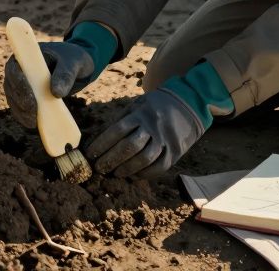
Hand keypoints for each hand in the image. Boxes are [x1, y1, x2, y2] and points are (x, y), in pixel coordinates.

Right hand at [4, 21, 118, 128]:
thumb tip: (56, 93)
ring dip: (21, 111)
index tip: (30, 96)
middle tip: (33, 112)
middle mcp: (19, 69)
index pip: (14, 68)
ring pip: (14, 99)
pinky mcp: (25, 97)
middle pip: (11, 86)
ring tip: (33, 122)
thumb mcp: (73, 64)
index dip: (18, 82)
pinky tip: (33, 124)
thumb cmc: (73, 60)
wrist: (76, 67)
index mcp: (26, 55)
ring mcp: (20, 84)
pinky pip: (20, 108)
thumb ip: (65, 75)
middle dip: (20, 101)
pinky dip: (25, 116)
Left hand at [87, 88, 206, 177]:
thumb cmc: (154, 107)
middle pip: (129, 147)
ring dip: (126, 169)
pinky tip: (133, 175)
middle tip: (99, 168)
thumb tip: (99, 140)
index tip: (90, 154)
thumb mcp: (137, 105)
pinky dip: (144, 173)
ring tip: (114, 173)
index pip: (117, 130)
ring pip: (144, 159)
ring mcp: (165, 139)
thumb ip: (121, 121)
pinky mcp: (175, 151)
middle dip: (111, 159)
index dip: (102, 144)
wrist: (187, 104)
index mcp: (141, 113)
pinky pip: (159, 167)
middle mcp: (153, 126)